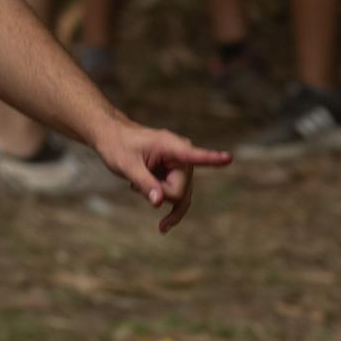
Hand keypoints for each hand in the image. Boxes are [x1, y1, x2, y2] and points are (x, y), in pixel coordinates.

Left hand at [87, 119, 231, 233]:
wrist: (112, 137)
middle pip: (181, 191)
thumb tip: (158, 203)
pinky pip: (176, 195)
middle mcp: (182, 156)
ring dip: (159, 197)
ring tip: (136, 186)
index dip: (212, 159)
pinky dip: (161, 198)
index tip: (229, 158)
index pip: (195, 155)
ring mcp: (181, 166)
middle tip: (136, 186)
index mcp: (172, 146)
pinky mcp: (176, 173)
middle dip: (161, 195)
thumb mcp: (126, 166)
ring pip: (180, 196)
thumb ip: (144, 183)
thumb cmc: (117, 145)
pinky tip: (143, 191)